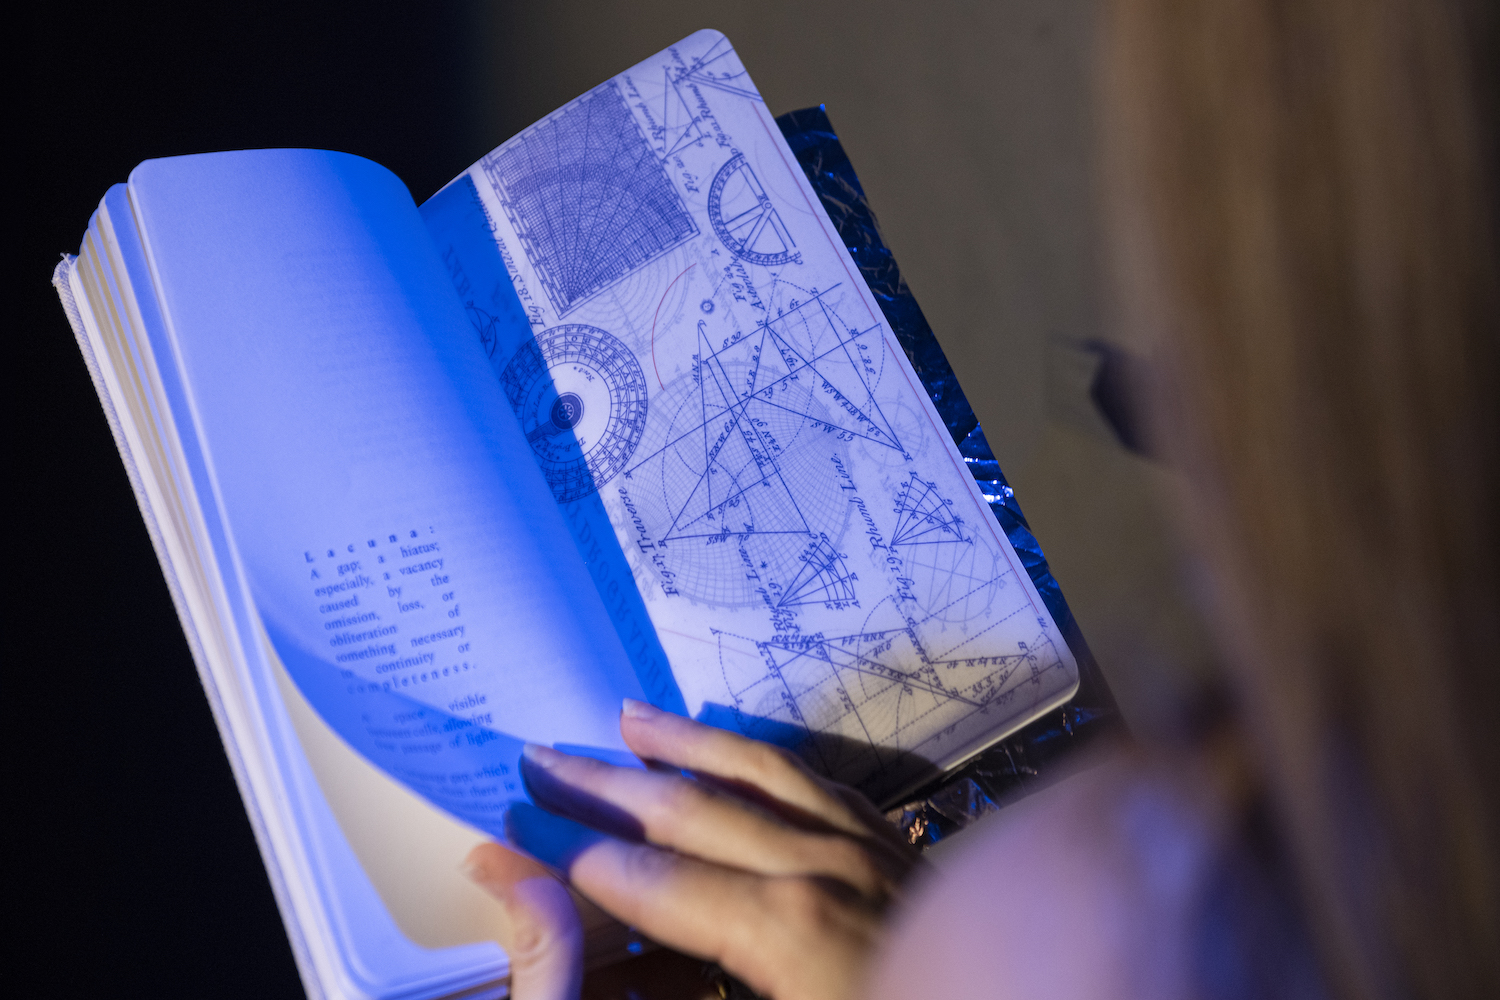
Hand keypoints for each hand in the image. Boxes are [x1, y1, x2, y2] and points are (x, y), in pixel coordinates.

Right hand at [473, 699, 922, 999]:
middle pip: (696, 808)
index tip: (513, 837)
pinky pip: (822, 782)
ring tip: (627, 717)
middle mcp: (828, 867)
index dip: (579, 863)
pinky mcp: (906, 853)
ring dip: (688, 744)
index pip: (655, 880)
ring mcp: (875, 851)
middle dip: (611, 786)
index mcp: (790, 928)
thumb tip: (589, 956)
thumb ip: (672, 989)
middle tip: (540, 759)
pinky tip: (739, 749)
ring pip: (764, 773)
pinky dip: (767, 757)